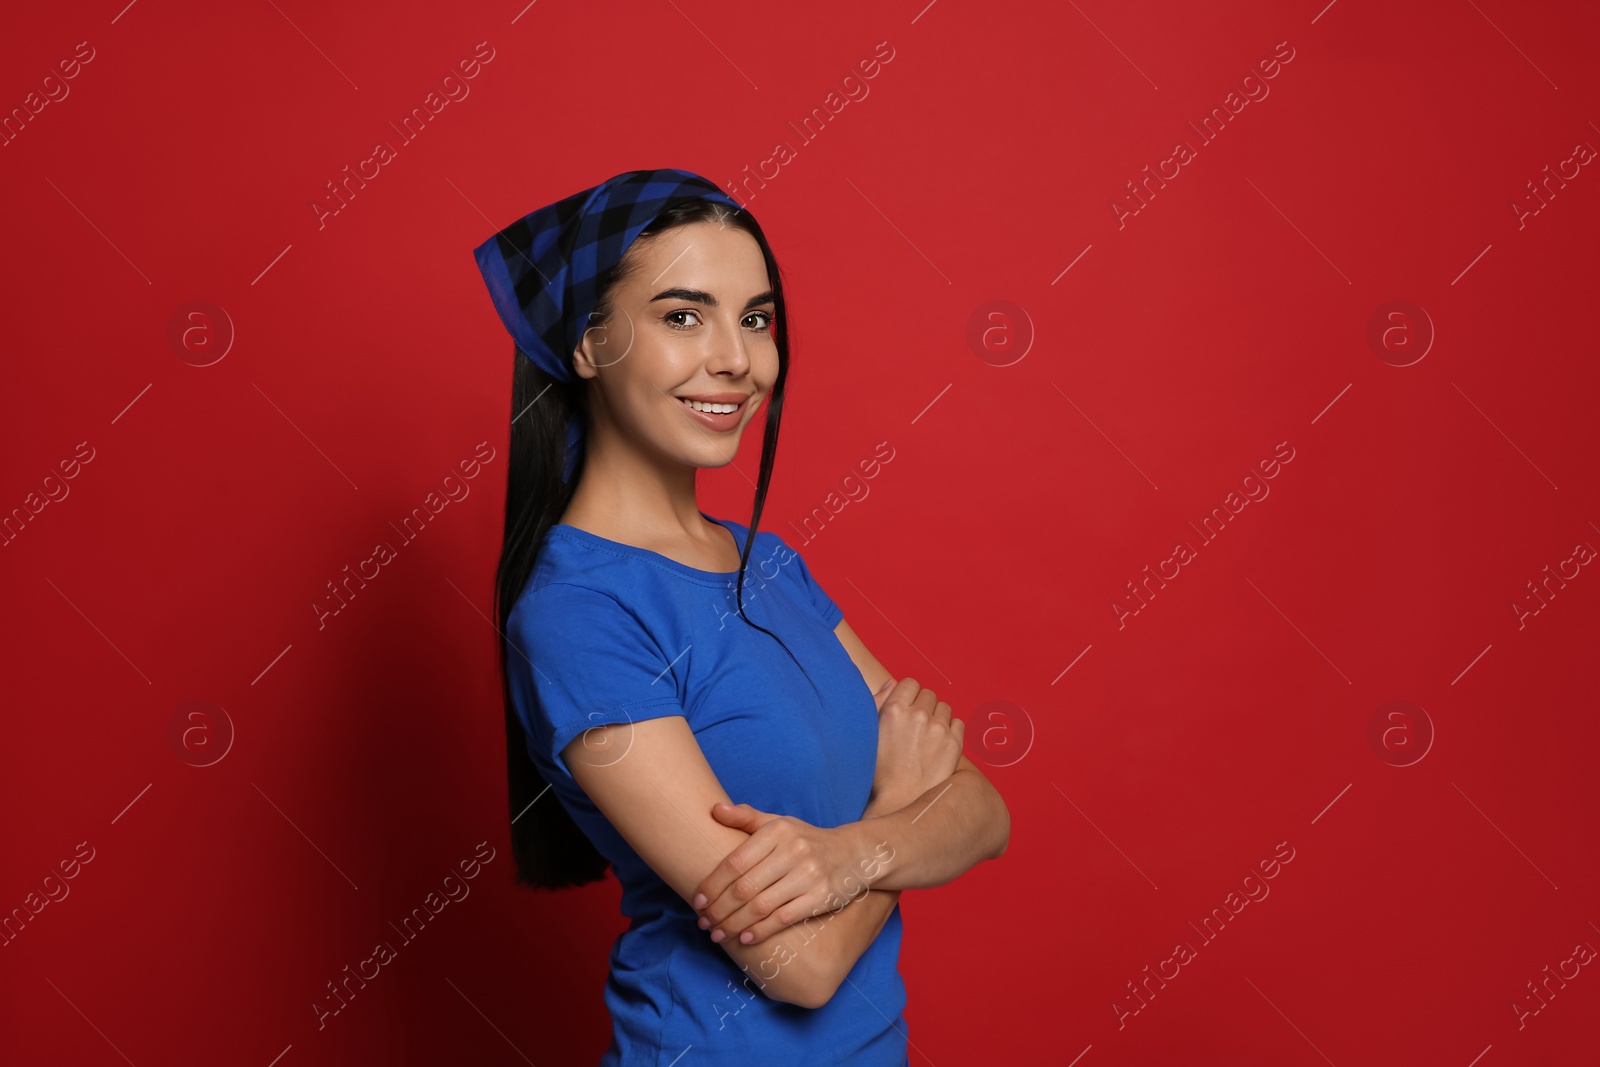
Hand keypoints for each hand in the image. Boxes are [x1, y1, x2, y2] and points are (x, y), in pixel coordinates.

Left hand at [691, 803, 874, 945]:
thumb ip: (746, 817)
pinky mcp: (821, 897)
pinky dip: (761, 931)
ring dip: (734, 925)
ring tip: (718, 934)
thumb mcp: (779, 823)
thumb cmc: (806, 840)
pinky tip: (745, 938)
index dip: (713, 884)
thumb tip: (713, 810)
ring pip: (761, 906)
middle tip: (703, 922)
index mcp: (778, 831)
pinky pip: (784, 918)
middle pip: (745, 887)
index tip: (697, 900)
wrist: (855, 854)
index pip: (735, 861)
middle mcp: (793, 851)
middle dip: (719, 909)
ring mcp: (809, 875)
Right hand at [870, 676, 963, 812]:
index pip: (910, 683)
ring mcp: (939, 729)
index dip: (907, 696)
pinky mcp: (955, 743)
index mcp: (894, 709)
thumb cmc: (879, 768)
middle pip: (928, 694)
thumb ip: (879, 701)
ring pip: (944, 707)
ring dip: (937, 718)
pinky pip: (958, 723)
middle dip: (922, 707)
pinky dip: (950, 731)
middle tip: (915, 728)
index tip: (906, 710)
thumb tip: (893, 682)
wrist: (899, 800)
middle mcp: (918, 715)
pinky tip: (938, 745)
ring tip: (926, 738)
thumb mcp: (868, 732)